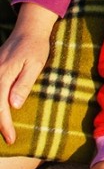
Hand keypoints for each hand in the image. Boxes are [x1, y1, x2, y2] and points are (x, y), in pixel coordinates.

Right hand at [0, 3, 56, 144]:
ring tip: (4, 128)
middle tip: (8, 138)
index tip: (11, 138)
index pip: (0, 106)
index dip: (5, 124)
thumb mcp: (35, 65)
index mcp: (3, 75)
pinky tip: (2, 111)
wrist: (29, 29)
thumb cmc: (35, 47)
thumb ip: (23, 84)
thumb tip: (14, 105)